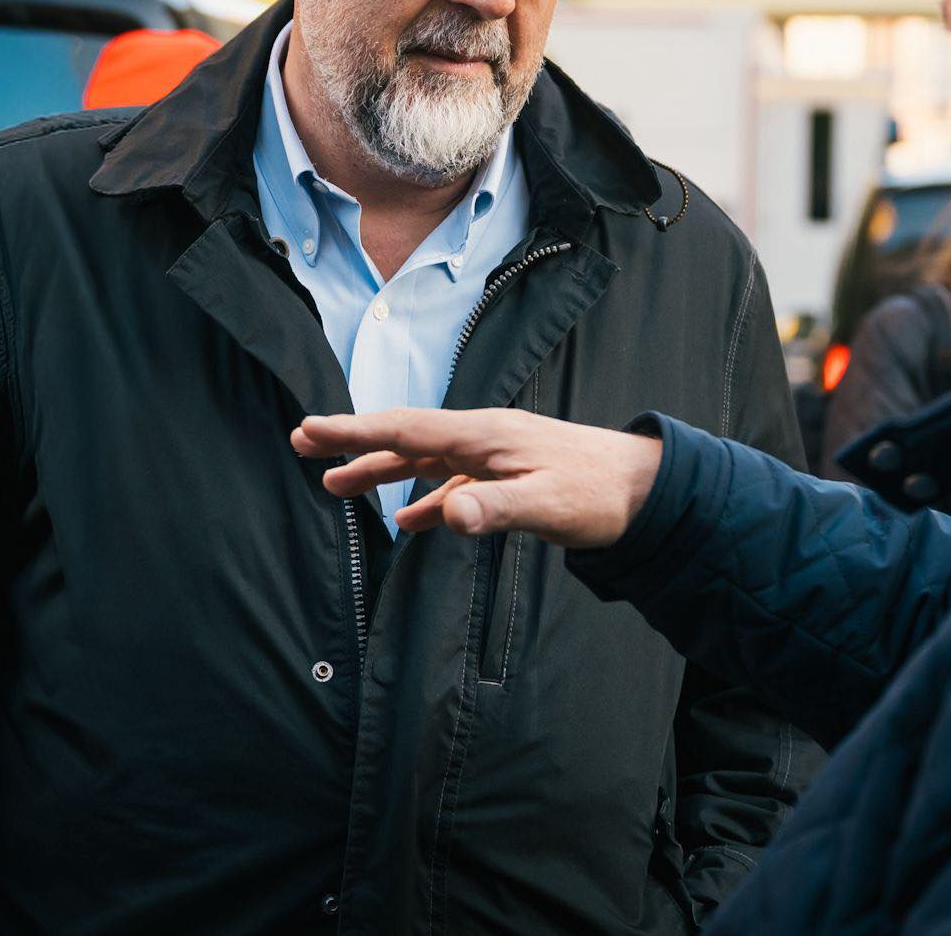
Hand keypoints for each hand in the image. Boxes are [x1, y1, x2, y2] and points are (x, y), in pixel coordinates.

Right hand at [291, 407, 661, 546]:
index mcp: (484, 436)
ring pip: (424, 460)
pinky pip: (453, 485)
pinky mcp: (509, 479)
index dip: (354, 430)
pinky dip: (425, 499)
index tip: (309, 428)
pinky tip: (407, 521)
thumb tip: (443, 516)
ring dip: (381, 471)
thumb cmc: (599, 493)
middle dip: (353, 441)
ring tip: (334, 485)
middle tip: (302, 443)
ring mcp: (495, 457)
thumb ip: (492, 511)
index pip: (405, 429)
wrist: (648, 490)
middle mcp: (484, 439)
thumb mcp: (545, 505)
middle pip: (405, 436)